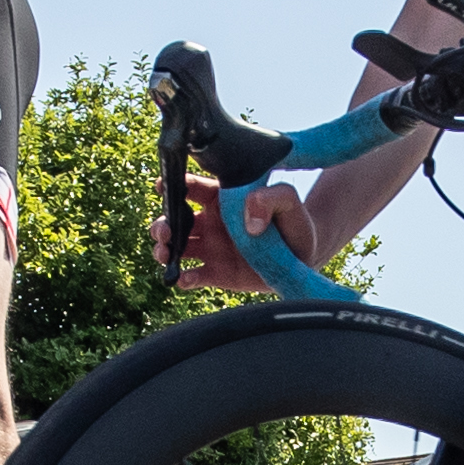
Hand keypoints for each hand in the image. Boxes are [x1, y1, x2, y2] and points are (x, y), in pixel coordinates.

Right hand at [151, 173, 320, 294]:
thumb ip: (273, 197)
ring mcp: (209, 249)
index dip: (173, 185)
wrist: (302, 256)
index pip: (192, 188)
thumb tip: (250, 212)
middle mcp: (209, 223)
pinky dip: (183, 279)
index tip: (162, 186)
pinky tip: (186, 278)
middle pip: (173, 221)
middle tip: (164, 233)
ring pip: (175, 249)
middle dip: (161, 225)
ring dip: (163, 251)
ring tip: (165, 255)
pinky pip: (192, 276)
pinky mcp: (215, 273)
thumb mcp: (288, 201)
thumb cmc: (293, 222)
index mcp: (221, 200)